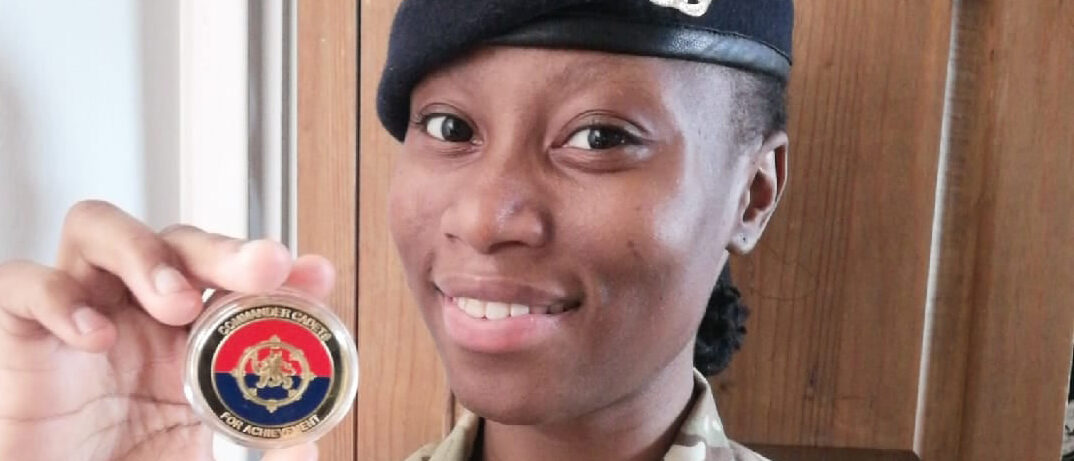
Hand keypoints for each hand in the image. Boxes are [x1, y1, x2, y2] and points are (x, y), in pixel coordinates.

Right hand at [0, 201, 333, 460]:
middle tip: (263, 268)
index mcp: (190, 339)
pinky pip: (22, 284)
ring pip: (99, 229)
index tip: (318, 277)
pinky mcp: (21, 334)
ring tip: (178, 302)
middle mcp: (138, 315)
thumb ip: (259, 454)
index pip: (235, 277)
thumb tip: (305, 450)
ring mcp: (81, 315)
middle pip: (180, 243)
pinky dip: (58, 297)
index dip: (276, 268)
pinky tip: (97, 336)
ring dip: (146, 253)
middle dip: (225, 247)